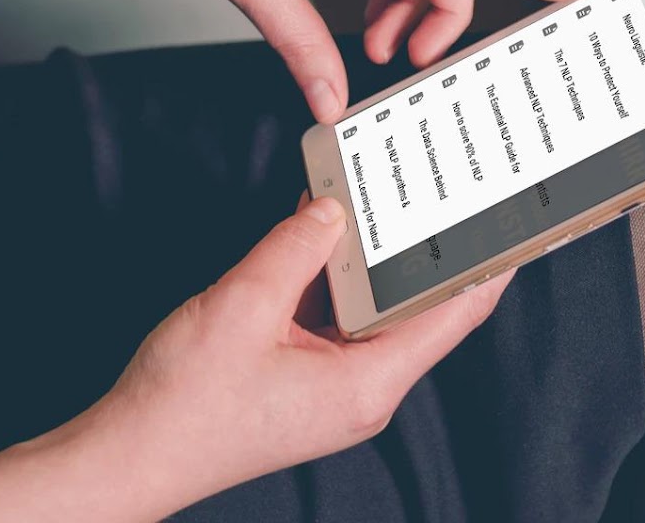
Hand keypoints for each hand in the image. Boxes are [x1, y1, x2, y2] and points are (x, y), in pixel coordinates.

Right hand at [70, 196, 512, 517]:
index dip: (488, 264)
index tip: (514, 220)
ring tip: (381, 198)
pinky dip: (332, 276)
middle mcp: (362, 388)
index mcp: (367, 382)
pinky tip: (321, 232)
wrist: (130, 453)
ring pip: (373, 309)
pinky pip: (335, 317)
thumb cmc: (184, 403)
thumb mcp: (243, 306)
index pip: (454, 315)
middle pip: (417, 308)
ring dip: (372, 258)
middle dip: (427, 248)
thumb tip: (333, 208)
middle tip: (443, 190)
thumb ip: (294, 248)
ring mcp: (333, 384)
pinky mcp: (304, 376)